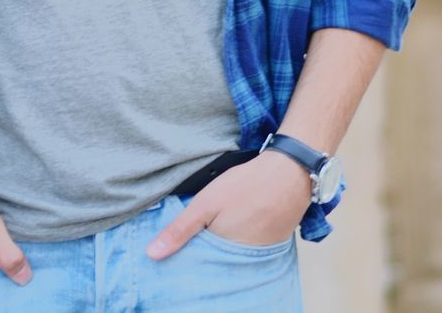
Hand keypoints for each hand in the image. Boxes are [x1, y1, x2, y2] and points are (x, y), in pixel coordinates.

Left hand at [146, 152, 312, 259]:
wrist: (289, 173)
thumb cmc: (246, 186)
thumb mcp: (206, 203)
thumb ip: (180, 229)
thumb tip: (152, 255)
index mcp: (225, 257)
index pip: (199, 268)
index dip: (187, 258)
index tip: (176, 249)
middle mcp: (244, 265)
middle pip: (217, 265)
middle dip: (204, 254)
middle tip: (198, 233)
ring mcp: (260, 256)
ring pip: (233, 258)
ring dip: (223, 248)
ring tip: (216, 227)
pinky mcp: (272, 247)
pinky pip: (250, 252)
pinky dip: (240, 242)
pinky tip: (235, 225)